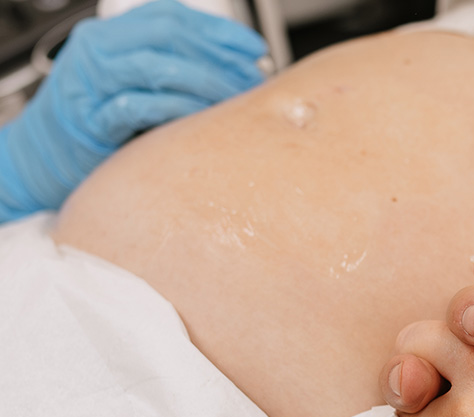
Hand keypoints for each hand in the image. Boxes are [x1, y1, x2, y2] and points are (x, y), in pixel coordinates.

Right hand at [0, 0, 266, 220]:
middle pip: (169, 36)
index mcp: (108, 35)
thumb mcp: (129, 85)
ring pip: (158, 66)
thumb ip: (167, 70)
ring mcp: (90, 82)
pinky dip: (178, 109)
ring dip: (206, 81)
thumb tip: (234, 71)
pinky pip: (141, 106)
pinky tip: (205, 118)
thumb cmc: (93, 126)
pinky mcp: (90, 119)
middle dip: (218, 55)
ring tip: (236, 98)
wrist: (39, 161)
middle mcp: (97, 50)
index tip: (253, 48)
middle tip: (251, 76)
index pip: (171, 16)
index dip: (217, 30)